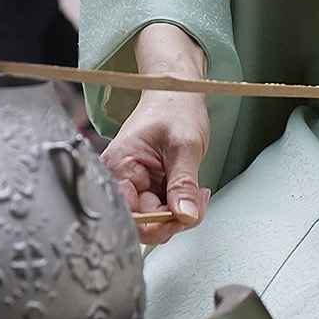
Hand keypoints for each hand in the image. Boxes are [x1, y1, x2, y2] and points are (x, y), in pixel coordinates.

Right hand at [102, 91, 211, 243]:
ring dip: (180, 212)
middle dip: (174, 219)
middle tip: (197, 203)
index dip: (158, 223)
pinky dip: (180, 205)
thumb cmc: (175, 110)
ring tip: (198, 192)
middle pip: (142, 222)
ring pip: (155, 218)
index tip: (184, 215)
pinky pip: (162, 208)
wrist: (176, 94)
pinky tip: (192, 191)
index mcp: (120, 167)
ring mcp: (134, 184)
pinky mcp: (147, 186)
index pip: (130, 216)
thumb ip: (184, 184)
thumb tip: (185, 216)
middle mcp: (121, 178)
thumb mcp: (185, 146)